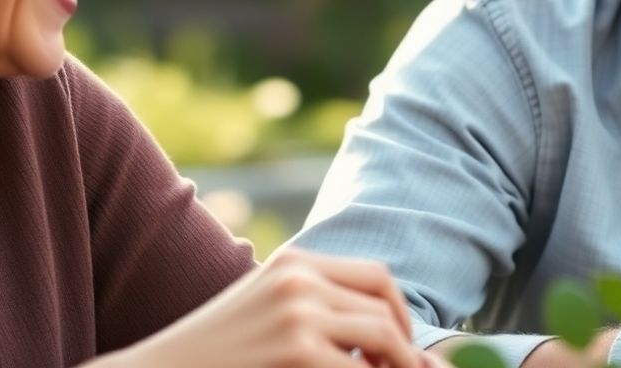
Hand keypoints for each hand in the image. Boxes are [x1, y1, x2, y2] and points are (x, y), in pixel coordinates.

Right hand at [108, 248, 430, 367]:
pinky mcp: (299, 351)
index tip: (403, 347)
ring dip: (398, 366)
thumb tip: (388, 344)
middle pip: (384, 304)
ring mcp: (299, 313)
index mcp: (293, 264)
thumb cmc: (216, 356)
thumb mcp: (268, 317)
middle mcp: (298, 279)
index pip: (375, 276)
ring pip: (384, 336)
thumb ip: (316, 314)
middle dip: (405, 346)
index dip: (399, 314)